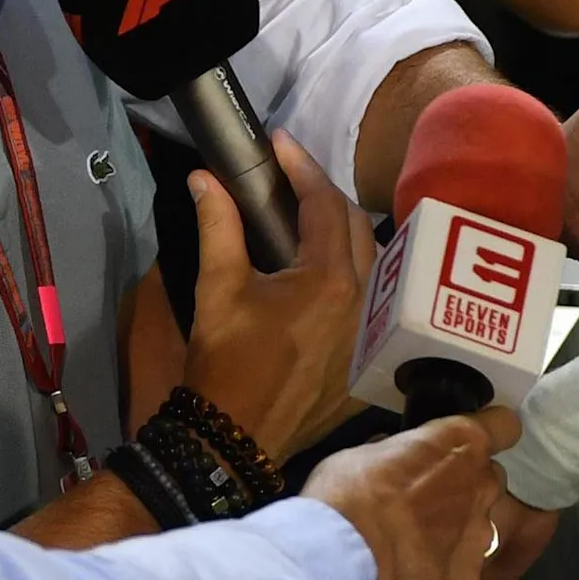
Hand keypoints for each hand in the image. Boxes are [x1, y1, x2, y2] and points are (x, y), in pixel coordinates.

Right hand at [180, 134, 376, 459]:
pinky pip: (375, 302)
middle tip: (289, 179)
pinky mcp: (370, 359)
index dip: (300, 166)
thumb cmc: (225, 361)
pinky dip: (354, 277)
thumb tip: (204, 177)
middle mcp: (365, 302)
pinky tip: (326, 273)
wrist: (235, 436)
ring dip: (344, 234)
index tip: (277, 143)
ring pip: (373, 263)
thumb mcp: (217, 288)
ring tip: (307, 219)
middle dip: (324, 195)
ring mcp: (373, 333)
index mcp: (329, 279)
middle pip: (356, 226)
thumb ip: (217, 224)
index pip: (323, 203)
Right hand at [300, 409, 518, 579]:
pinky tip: (413, 571)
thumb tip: (399, 456)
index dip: (491, 433)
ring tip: (416, 544)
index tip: (471, 445)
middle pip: (491, 480)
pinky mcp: (469, 575)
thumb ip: (400, 453)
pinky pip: (463, 568)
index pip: (505, 426)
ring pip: (480, 527)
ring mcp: (480, 533)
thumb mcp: (368, 452)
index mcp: (461, 443)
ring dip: (456, 532)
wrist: (343, 549)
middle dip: (467, 488)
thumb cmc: (350, 489)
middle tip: (428, 501)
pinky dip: (443, 570)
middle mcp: (482, 484)